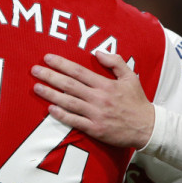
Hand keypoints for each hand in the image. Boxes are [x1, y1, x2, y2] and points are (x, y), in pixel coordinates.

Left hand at [31, 52, 154, 148]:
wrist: (146, 127)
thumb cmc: (137, 101)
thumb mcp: (131, 76)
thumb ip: (115, 62)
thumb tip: (97, 52)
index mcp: (106, 85)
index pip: (79, 71)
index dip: (62, 64)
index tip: (48, 58)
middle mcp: (99, 98)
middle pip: (70, 85)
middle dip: (50, 76)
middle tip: (35, 70)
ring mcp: (96, 114)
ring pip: (69, 102)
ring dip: (51, 94)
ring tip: (36, 87)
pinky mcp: (95, 129)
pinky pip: (75, 121)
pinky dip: (62, 115)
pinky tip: (50, 109)